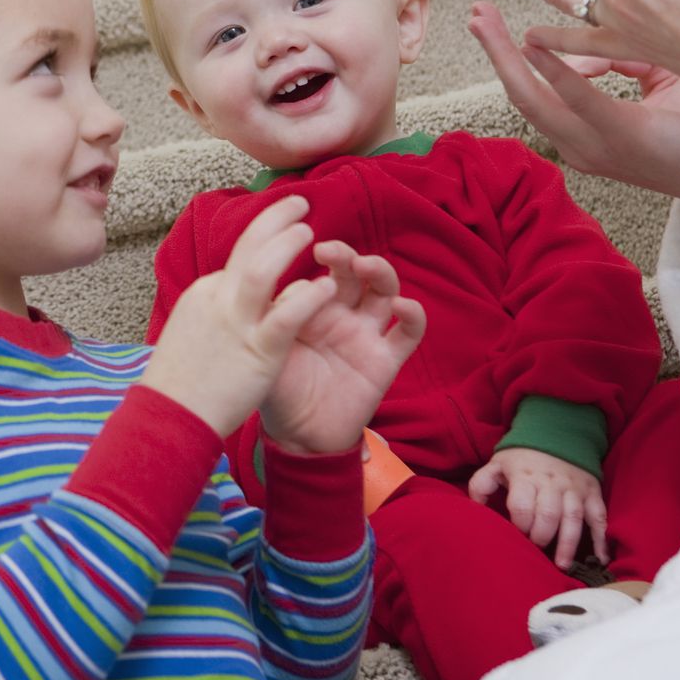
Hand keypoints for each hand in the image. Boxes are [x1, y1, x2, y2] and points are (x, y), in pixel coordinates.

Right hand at [142, 196, 350, 438]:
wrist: (169, 416)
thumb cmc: (181, 381)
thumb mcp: (192, 330)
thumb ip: (216, 308)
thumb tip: (234, 295)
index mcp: (206, 294)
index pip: (239, 256)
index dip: (264, 236)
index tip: (283, 227)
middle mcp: (218, 299)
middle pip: (247, 246)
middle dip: (274, 218)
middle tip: (300, 202)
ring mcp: (236, 323)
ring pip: (262, 269)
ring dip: (287, 244)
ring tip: (309, 230)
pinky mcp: (257, 352)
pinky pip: (286, 316)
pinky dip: (307, 296)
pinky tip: (326, 287)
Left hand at [260, 241, 425, 455]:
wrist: (295, 436)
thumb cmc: (275, 387)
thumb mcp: (266, 346)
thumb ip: (272, 314)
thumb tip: (272, 278)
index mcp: (311, 305)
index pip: (321, 270)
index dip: (317, 255)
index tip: (304, 243)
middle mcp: (341, 313)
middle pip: (354, 272)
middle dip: (345, 255)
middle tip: (328, 250)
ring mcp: (365, 334)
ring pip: (384, 291)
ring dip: (380, 272)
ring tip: (364, 265)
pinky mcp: (385, 360)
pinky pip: (408, 333)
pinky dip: (414, 315)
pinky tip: (403, 305)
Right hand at [468, 1, 679, 229]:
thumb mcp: (655, 85)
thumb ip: (623, 60)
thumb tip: (597, 41)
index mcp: (583, 136)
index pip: (535, 94)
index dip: (512, 57)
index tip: (498, 24)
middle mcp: (578, 145)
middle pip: (519, 95)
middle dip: (493, 53)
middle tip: (474, 16)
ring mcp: (596, 145)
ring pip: (532, 97)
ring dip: (505, 56)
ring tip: (486, 23)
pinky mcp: (621, 136)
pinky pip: (577, 99)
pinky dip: (552, 70)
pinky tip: (533, 43)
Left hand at [468, 446, 608, 568]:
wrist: (555, 434)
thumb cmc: (521, 458)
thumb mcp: (496, 464)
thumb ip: (481, 485)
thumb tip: (475, 510)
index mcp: (525, 477)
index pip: (522, 506)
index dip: (519, 525)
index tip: (516, 538)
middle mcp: (552, 484)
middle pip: (548, 514)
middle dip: (541, 537)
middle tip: (536, 551)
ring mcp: (574, 489)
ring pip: (574, 518)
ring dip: (569, 543)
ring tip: (562, 566)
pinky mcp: (592, 493)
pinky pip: (599, 517)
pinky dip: (602, 538)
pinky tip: (601, 558)